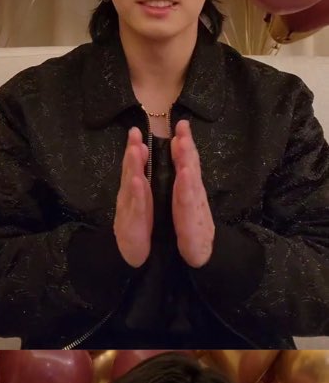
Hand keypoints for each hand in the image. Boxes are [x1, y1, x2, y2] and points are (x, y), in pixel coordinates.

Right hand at [114, 127, 152, 267]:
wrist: (134, 265)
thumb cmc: (141, 236)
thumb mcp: (142, 209)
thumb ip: (140, 190)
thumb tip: (139, 168)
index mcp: (136, 196)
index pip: (135, 169)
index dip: (135, 151)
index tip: (137, 131)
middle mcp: (129, 201)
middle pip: (130, 172)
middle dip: (132, 152)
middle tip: (134, 133)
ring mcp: (128, 214)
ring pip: (130, 187)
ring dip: (132, 167)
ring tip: (135, 149)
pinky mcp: (131, 228)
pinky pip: (136, 209)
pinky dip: (137, 194)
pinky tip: (138, 181)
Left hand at [170, 119, 214, 266]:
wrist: (201, 259)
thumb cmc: (192, 230)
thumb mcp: (186, 205)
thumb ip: (184, 184)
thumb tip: (183, 163)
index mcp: (189, 191)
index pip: (187, 164)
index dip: (185, 144)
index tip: (181, 124)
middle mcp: (194, 196)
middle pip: (191, 167)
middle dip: (187, 146)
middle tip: (183, 126)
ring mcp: (195, 209)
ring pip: (190, 181)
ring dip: (187, 161)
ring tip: (183, 143)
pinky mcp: (193, 223)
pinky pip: (187, 204)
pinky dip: (185, 189)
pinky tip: (184, 175)